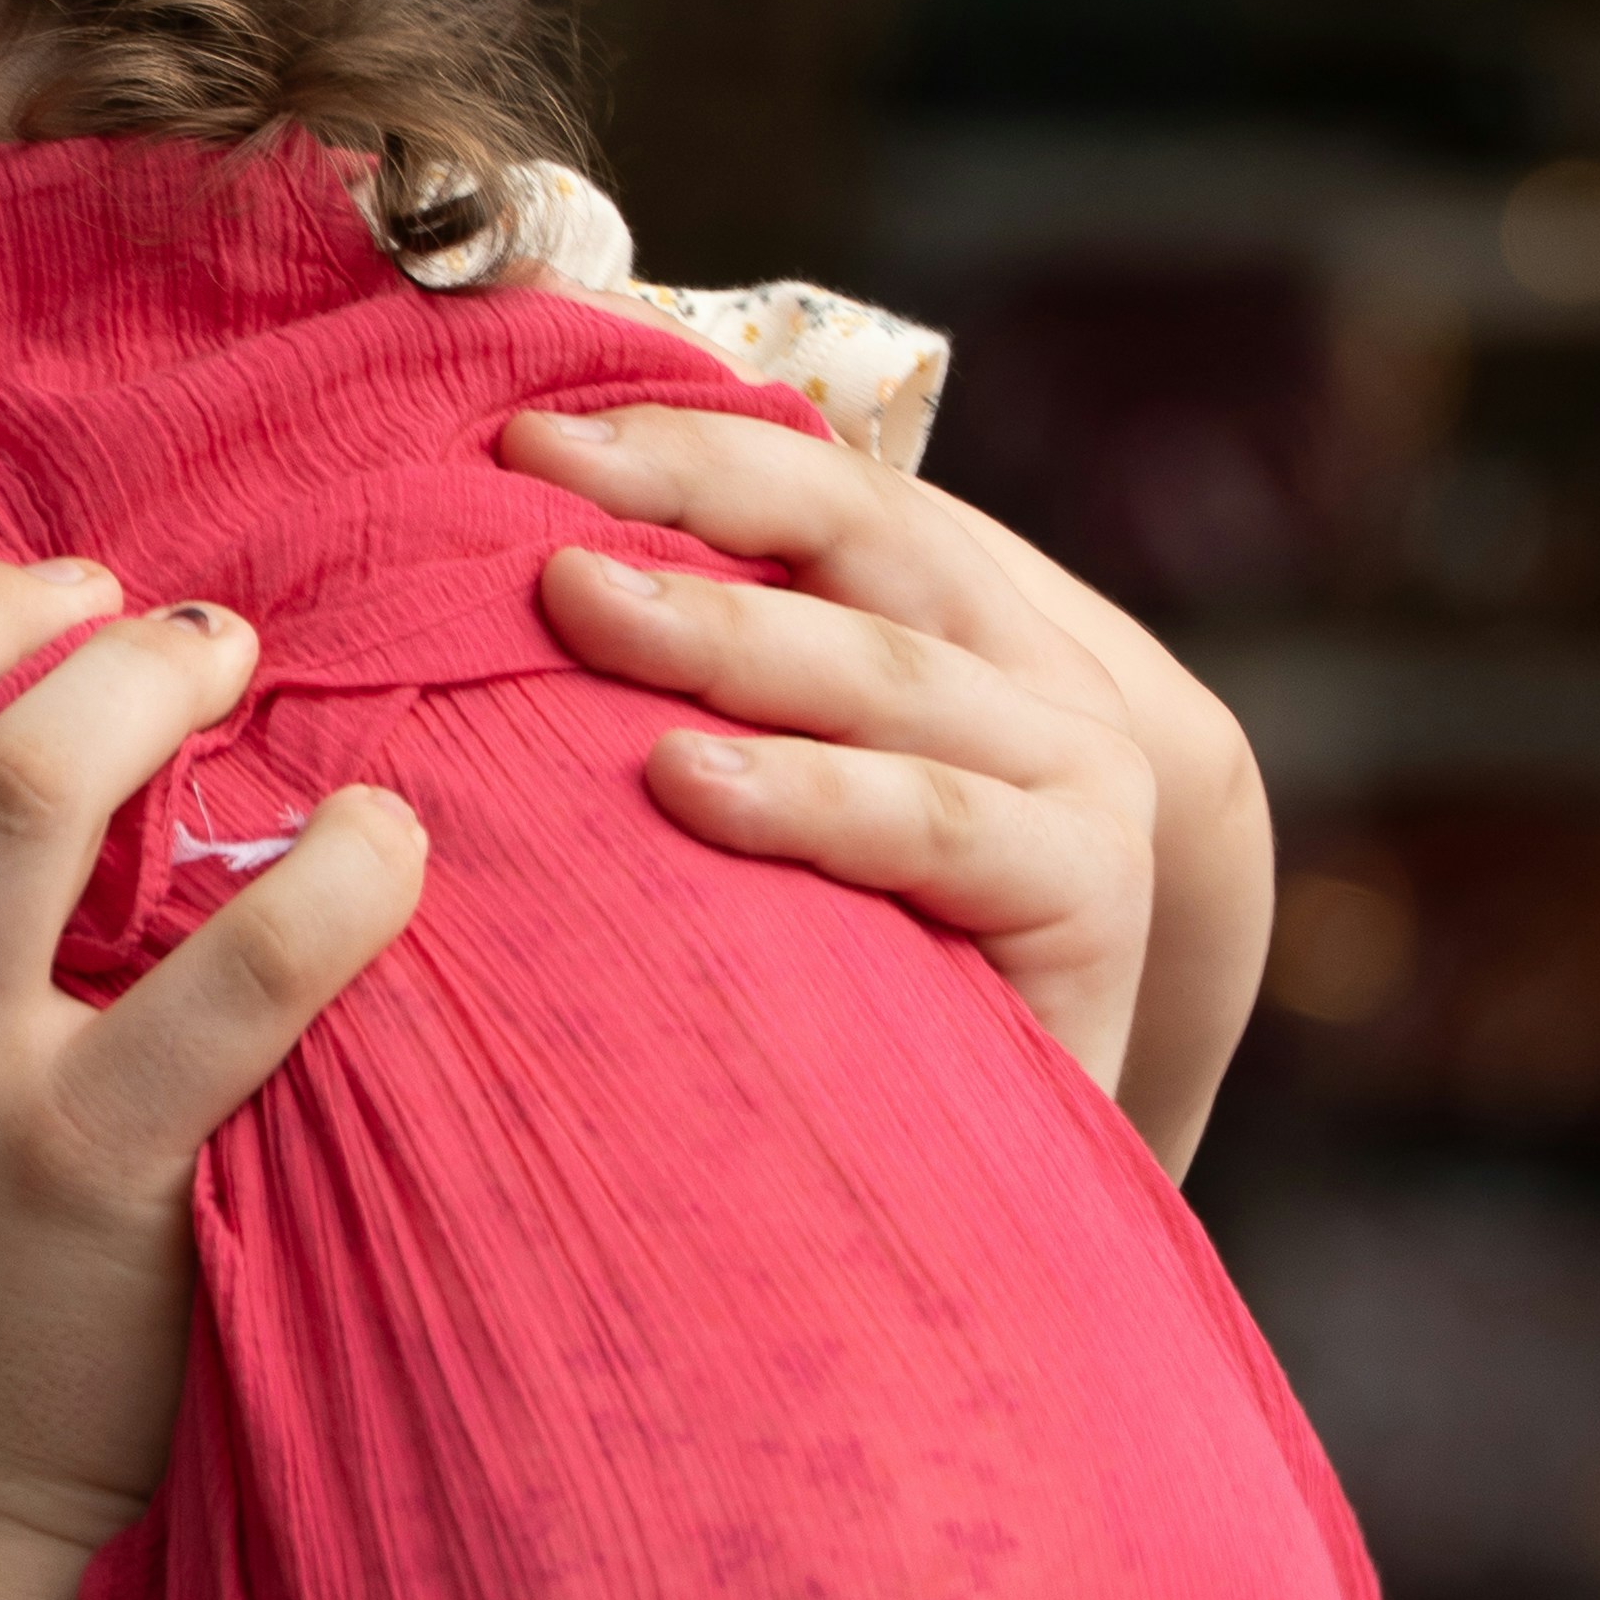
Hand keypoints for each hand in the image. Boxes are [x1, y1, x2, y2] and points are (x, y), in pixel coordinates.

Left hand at [505, 408, 1274, 1171]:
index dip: (681, 445)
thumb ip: (685, 682)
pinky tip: (689, 784)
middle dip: (692, 496)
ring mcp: (1070, 771)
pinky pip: (934, 820)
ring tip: (584, 608)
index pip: (818, 486)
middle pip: (859, 534)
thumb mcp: (751, 801)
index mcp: (943, 616)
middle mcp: (1022, 668)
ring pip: (884, 668)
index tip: (522, 434)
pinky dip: (810, 796)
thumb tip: (511, 560)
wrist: (980, 1164)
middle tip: (535, 489)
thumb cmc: (832, 969)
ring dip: (728, 635)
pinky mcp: (1088, 886)